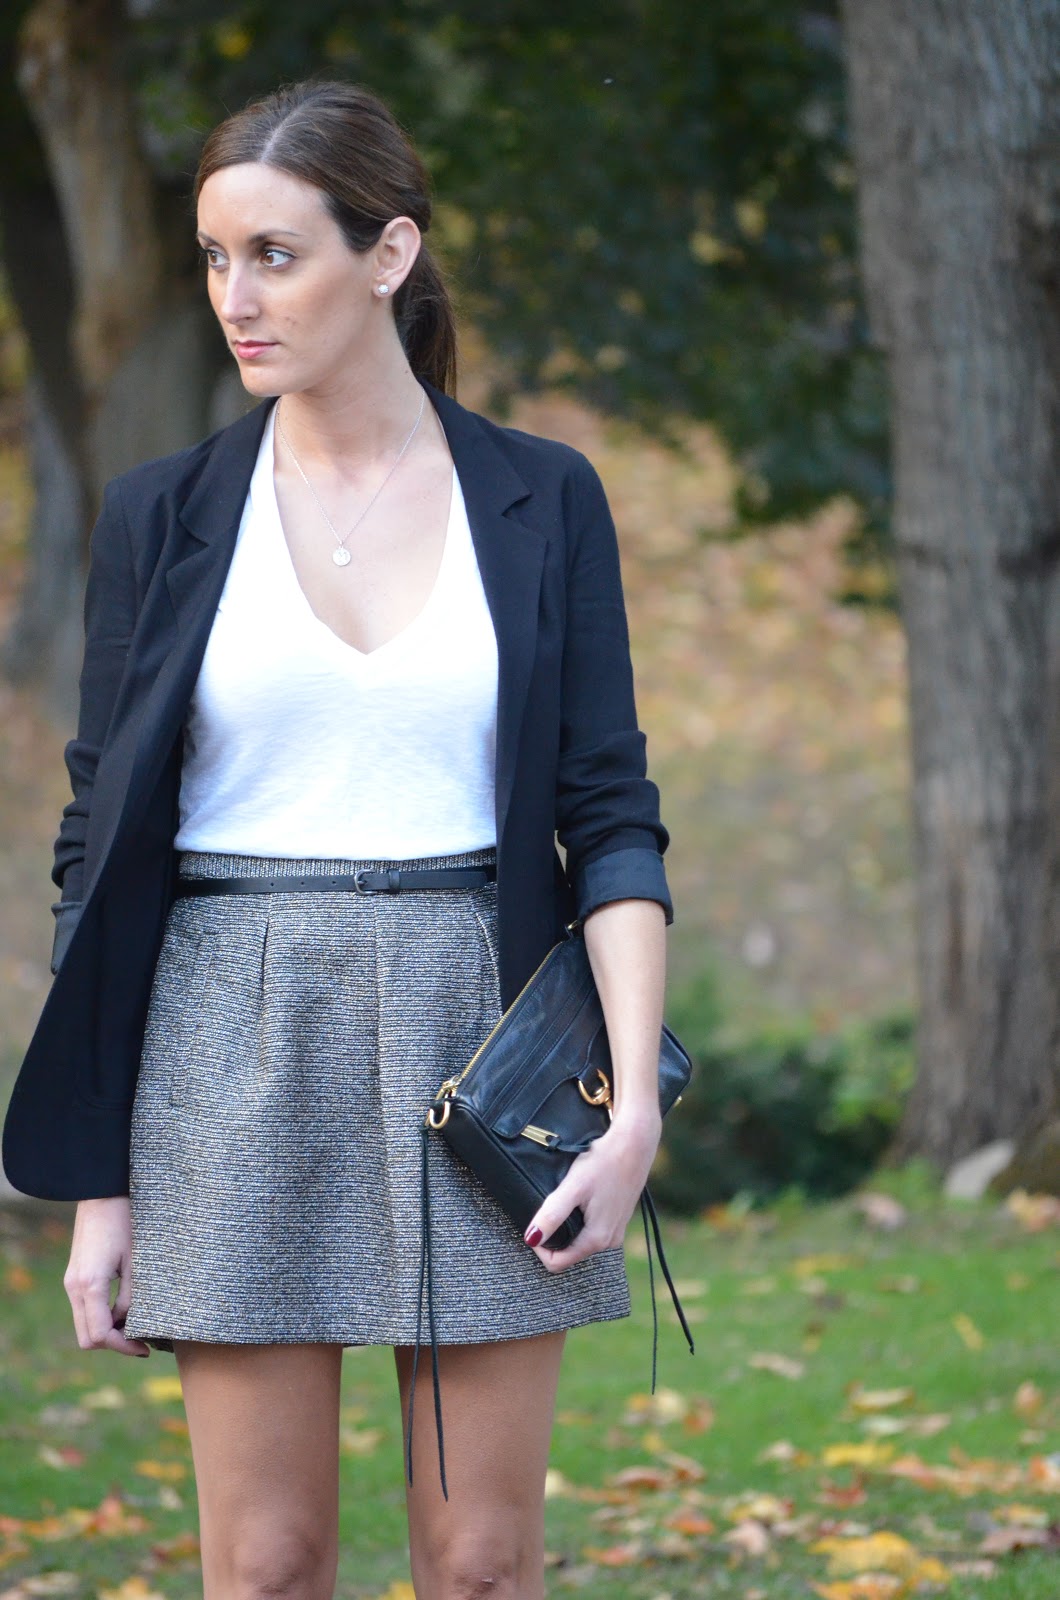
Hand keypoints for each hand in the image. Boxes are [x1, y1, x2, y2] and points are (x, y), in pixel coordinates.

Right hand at [64, 1197, 149, 1355]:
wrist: (102, 1195)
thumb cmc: (124, 1222)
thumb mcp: (135, 1261)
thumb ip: (130, 1297)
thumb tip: (129, 1324)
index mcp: (90, 1285)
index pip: (100, 1335)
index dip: (123, 1347)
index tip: (144, 1349)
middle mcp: (74, 1287)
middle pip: (87, 1338)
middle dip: (113, 1344)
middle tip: (140, 1341)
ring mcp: (71, 1283)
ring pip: (84, 1325)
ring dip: (106, 1332)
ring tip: (134, 1325)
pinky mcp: (74, 1277)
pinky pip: (84, 1310)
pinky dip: (101, 1318)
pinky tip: (122, 1310)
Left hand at [523, 1110, 661, 1271]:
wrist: (634, 1143)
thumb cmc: (604, 1162)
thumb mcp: (573, 1187)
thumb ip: (552, 1214)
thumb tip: (531, 1239)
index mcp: (597, 1240)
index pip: (557, 1263)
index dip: (539, 1247)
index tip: (533, 1223)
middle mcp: (609, 1242)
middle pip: (569, 1254)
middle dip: (553, 1237)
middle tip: (546, 1209)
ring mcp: (616, 1231)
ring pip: (580, 1242)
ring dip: (566, 1228)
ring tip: (562, 1201)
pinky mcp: (618, 1219)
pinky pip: (591, 1230)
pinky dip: (580, 1220)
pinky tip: (579, 1199)